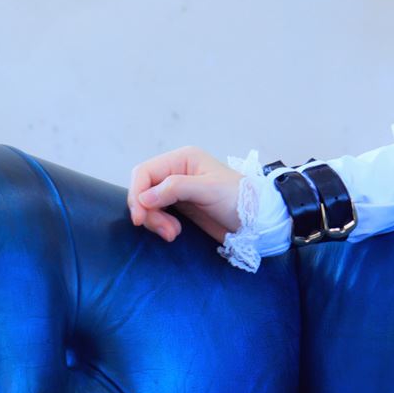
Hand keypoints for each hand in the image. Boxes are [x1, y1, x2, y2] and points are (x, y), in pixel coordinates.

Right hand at [127, 145, 242, 245]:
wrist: (256, 220)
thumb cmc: (238, 198)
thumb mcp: (208, 190)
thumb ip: (175, 189)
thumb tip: (143, 198)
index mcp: (182, 159)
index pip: (144, 172)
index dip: (137, 194)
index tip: (140, 218)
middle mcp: (176, 171)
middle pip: (143, 189)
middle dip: (148, 211)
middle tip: (165, 231)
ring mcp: (176, 190)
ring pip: (148, 204)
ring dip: (155, 221)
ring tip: (172, 234)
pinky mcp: (180, 207)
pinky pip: (158, 214)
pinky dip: (160, 225)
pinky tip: (173, 233)